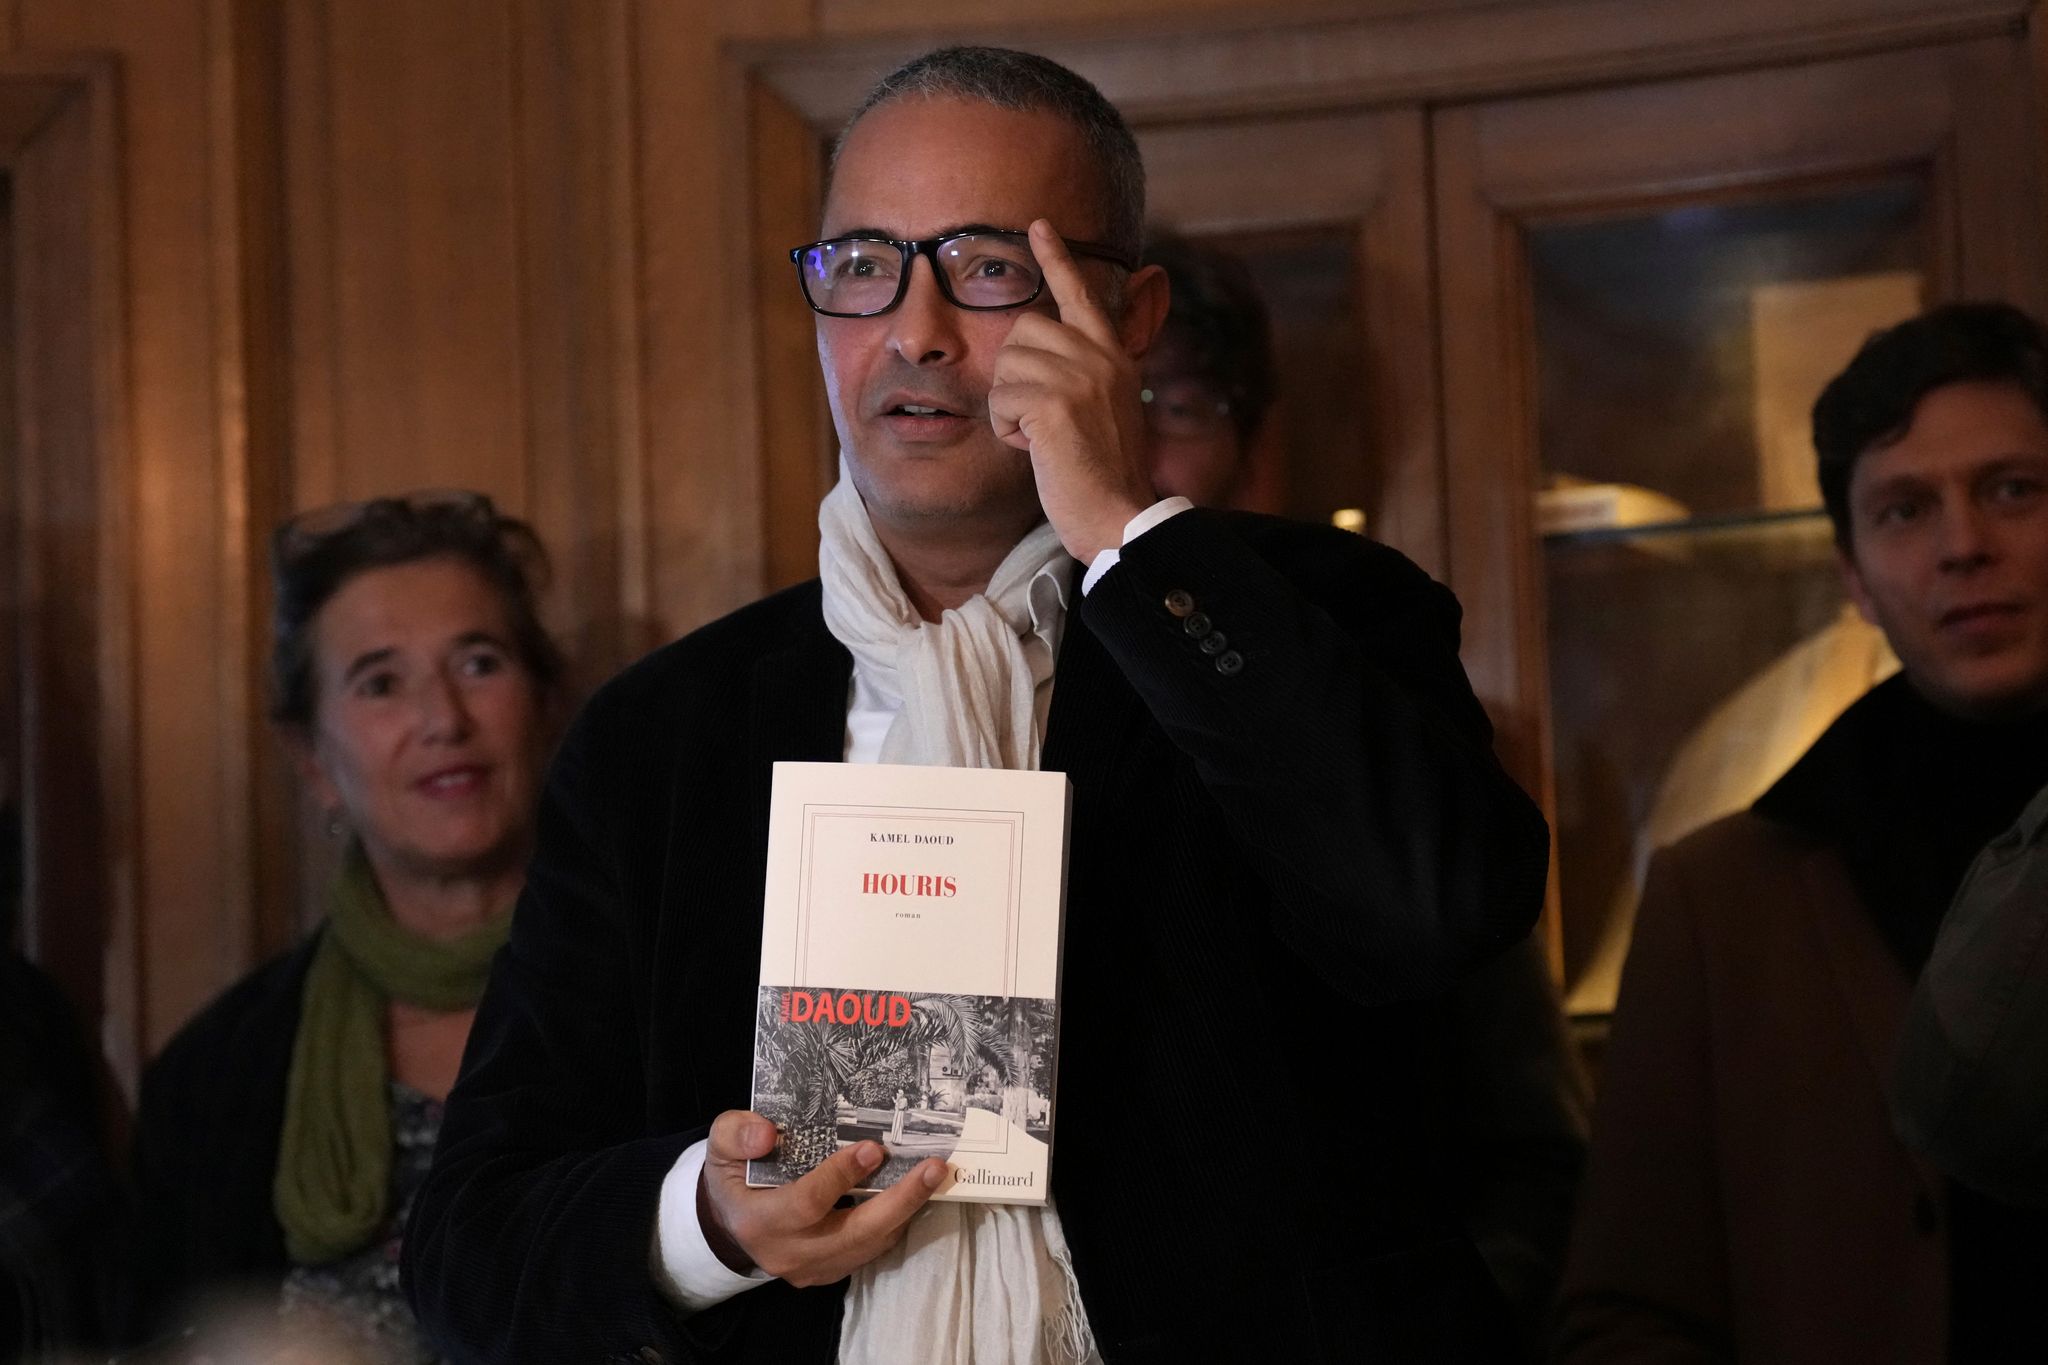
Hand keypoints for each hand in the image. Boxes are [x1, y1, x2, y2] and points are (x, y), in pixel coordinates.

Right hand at [696, 1109, 945, 1286]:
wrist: (730, 1223)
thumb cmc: (733, 1177)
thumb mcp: (721, 1146)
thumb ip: (737, 1134)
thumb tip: (767, 1132)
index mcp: (759, 1221)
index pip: (807, 1203)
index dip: (841, 1176)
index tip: (872, 1148)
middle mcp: (788, 1253)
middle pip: (854, 1233)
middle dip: (899, 1200)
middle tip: (933, 1168)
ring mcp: (812, 1269)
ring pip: (870, 1245)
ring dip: (907, 1211)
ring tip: (935, 1176)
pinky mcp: (830, 1272)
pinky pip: (871, 1251)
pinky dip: (896, 1223)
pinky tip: (915, 1194)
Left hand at [988, 219, 1156, 562]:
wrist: (1119, 516)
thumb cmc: (1103, 473)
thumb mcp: (1105, 408)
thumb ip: (1085, 372)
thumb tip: (1045, 345)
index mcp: (1113, 355)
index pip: (1080, 294)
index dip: (1056, 259)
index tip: (1038, 225)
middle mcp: (1099, 357)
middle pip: (1021, 331)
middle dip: (1014, 375)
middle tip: (1040, 418)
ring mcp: (1078, 377)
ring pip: (1004, 367)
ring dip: (1009, 409)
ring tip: (1044, 438)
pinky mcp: (1054, 404)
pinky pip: (999, 400)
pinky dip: (1007, 431)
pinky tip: (1038, 450)